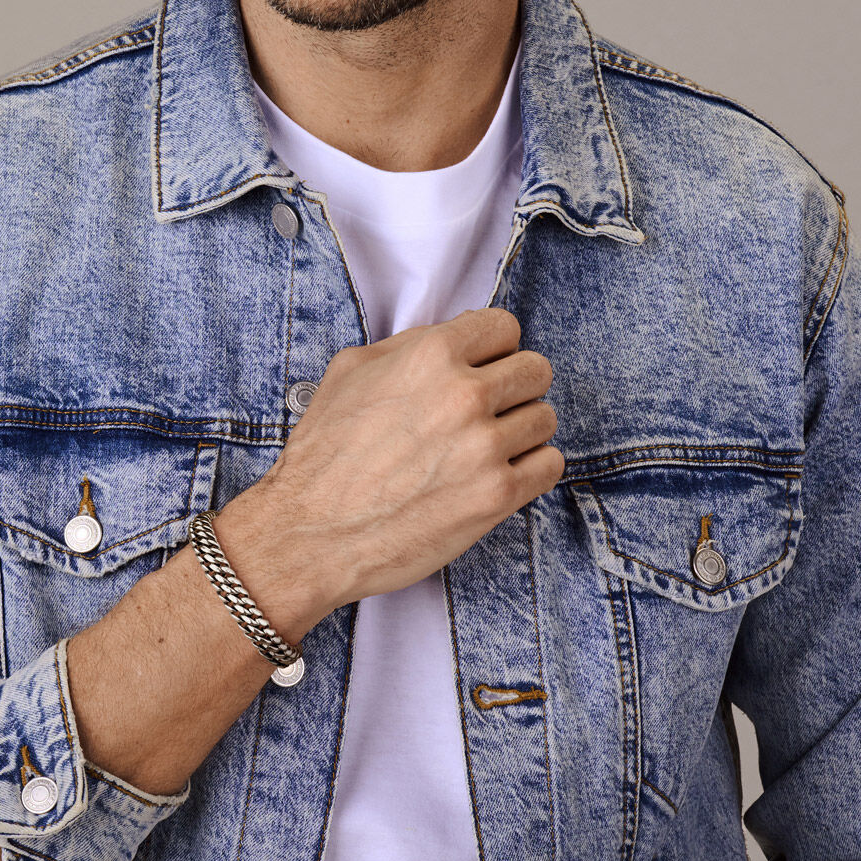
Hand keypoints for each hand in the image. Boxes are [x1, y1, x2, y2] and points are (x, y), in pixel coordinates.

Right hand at [243, 307, 562, 617]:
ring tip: (485, 449)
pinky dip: (531, 468)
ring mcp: (484, 448)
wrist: (310, 534)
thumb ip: (409, 344)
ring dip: (521, 431)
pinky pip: (550, 465)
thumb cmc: (324, 454)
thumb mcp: (349, 372)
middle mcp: (464, 395)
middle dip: (515, 386)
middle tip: (489, 410)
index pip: (504, 327)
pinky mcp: (497, 497)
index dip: (492, 348)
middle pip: (536, 370)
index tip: (482, 368)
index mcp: (430, 356)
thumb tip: (455, 333)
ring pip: (545, 418)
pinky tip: (499, 474)